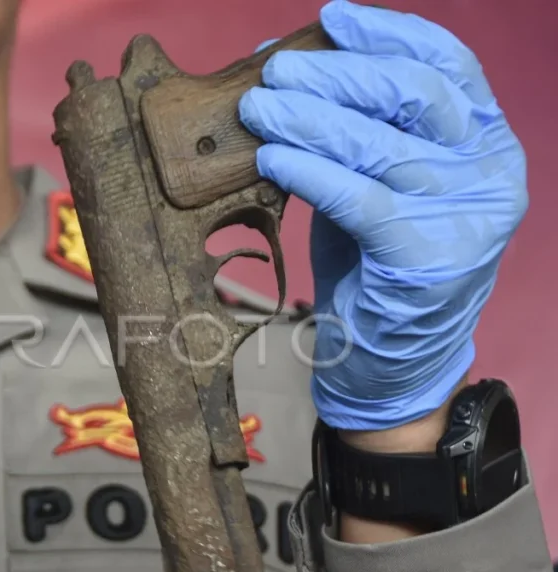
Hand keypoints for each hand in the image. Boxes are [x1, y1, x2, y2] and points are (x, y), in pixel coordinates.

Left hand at [239, 0, 526, 428]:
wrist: (389, 360)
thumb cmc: (373, 263)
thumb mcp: (370, 181)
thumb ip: (345, 129)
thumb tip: (277, 66)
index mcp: (485, 142)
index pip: (448, 64)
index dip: (388, 33)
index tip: (331, 17)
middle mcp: (490, 173)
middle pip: (415, 94)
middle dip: (337, 74)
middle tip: (275, 72)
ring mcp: (467, 218)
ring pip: (381, 145)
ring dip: (309, 119)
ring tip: (258, 106)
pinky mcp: (429, 260)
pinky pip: (362, 200)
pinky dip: (312, 173)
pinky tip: (273, 158)